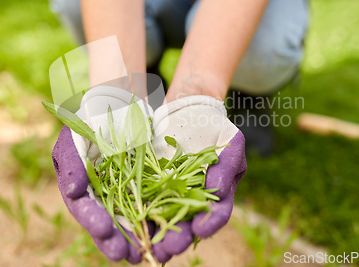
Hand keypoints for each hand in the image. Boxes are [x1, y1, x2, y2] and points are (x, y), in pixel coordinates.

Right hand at [51, 86, 152, 263]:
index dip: (94, 221)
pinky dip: (168, 217)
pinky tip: (177, 228)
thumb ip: (72, 163)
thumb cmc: (88, 122)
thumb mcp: (73, 138)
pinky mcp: (152, 186)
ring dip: (148, 238)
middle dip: (121, 241)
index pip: (87, 211)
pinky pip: (161, 204)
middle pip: (113, 226)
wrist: (115, 108)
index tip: (104, 230)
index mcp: (84, 191)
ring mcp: (129, 194)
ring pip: (138, 222)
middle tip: (130, 255)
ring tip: (157, 251)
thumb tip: (74, 191)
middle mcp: (106, 199)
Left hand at [150, 96, 246, 262]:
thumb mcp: (230, 141)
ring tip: (147, 246)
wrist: (187, 112)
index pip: (217, 213)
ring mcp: (170, 193)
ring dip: (155, 234)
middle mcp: (193, 199)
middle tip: (169, 248)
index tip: (199, 230)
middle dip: (178, 237)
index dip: (209, 223)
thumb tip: (219, 191)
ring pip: (163, 218)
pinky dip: (136, 214)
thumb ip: (228, 164)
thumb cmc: (214, 127)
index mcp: (216, 194)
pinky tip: (128, 225)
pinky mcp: (149, 184)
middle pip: (187, 224)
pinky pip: (142, 201)